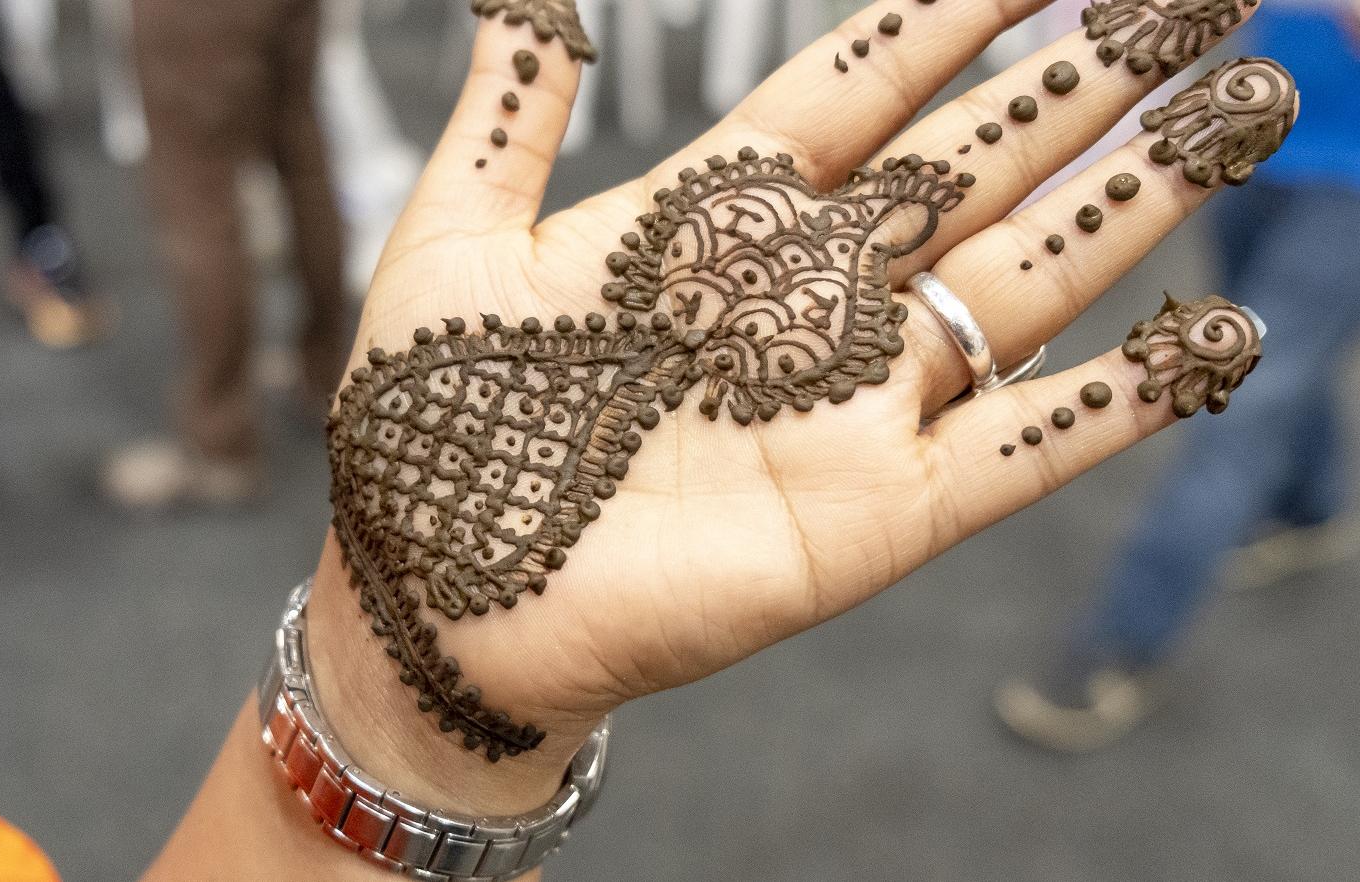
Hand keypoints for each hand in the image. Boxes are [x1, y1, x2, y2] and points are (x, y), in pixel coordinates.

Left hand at [306, 0, 1286, 826]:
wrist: (432, 600)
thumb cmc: (424, 419)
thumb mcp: (450, 240)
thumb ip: (506, 114)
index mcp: (716, 221)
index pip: (868, 86)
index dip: (959, 10)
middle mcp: (806, 299)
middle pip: (977, 164)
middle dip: (1086, 82)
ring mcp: (851, 405)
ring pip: (1029, 280)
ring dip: (1139, 199)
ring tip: (1243, 112)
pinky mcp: (877, 516)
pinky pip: (1027, 445)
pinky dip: (1126, 396)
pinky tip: (1216, 334)